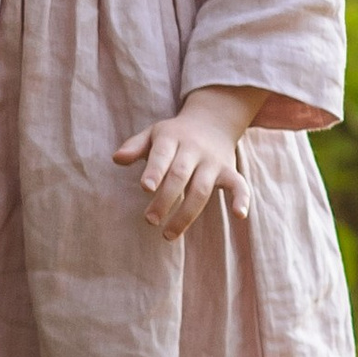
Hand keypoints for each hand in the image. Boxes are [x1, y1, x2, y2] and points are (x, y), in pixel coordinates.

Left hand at [114, 87, 256, 239]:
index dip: (155, 171)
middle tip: (150, 220)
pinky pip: (239, 185)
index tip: (145, 188)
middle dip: (165, 199)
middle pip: (180, 176)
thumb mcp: (153, 134)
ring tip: (168, 234)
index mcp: (171, 138)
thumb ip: (135, 146)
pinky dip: (242, 199)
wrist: (211, 122)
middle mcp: (193, 149)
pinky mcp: (229, 171)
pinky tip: (239, 215)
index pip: (162, 154)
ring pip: (201, 189)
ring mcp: (212, 161)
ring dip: (186, 214)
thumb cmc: (174, 135)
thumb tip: (116, 159)